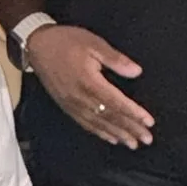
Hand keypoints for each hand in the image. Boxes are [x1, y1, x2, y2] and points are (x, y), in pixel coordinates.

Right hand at [27, 26, 153, 148]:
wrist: (37, 46)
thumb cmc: (67, 41)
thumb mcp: (94, 43)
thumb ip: (115, 59)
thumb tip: (136, 72)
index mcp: (89, 82)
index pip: (116, 102)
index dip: (134, 114)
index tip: (149, 122)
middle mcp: (80, 98)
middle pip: (109, 117)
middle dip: (130, 129)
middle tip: (147, 139)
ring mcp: (72, 104)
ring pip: (98, 124)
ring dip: (117, 135)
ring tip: (133, 144)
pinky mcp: (66, 106)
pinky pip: (85, 124)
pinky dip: (100, 133)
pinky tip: (111, 138)